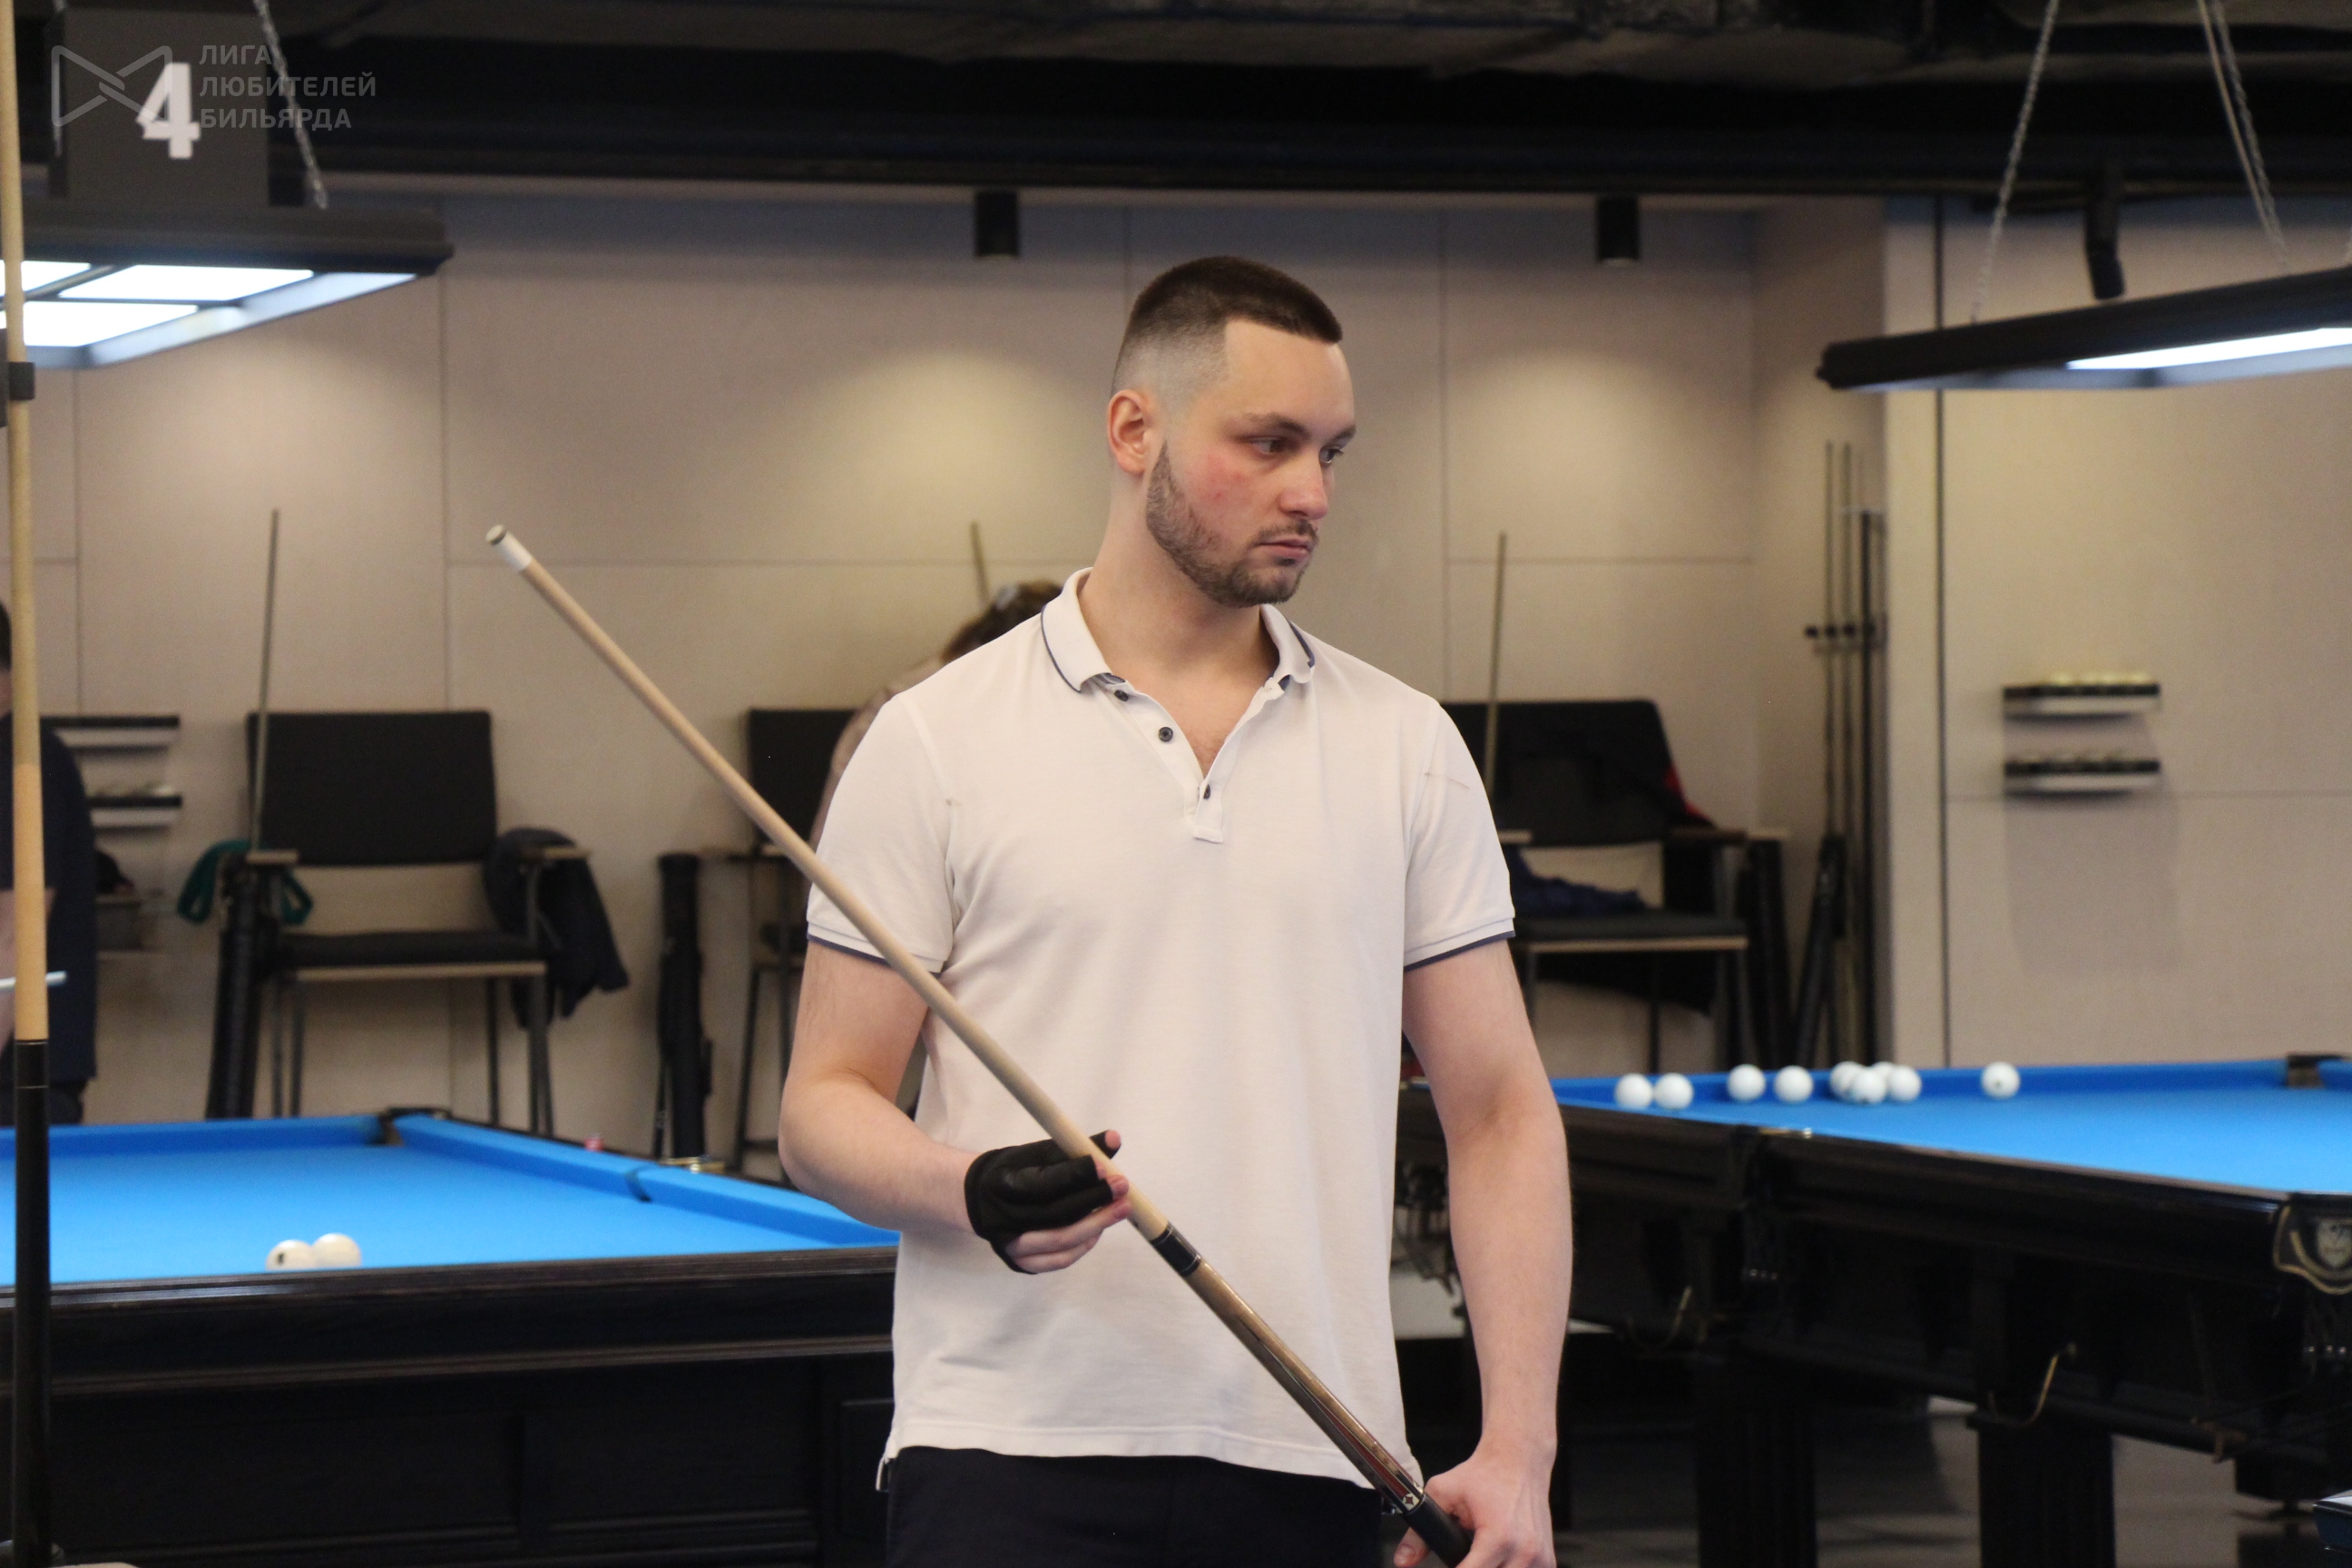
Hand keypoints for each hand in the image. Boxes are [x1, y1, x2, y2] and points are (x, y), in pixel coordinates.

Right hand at [962, 1129, 1129, 1272]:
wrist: (980, 1199)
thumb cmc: (1016, 1171)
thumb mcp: (1038, 1152)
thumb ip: (1074, 1148)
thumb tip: (1115, 1138)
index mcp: (1003, 1185)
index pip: (1046, 1184)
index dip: (1078, 1176)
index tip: (1105, 1167)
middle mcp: (1005, 1219)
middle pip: (1057, 1216)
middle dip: (1096, 1202)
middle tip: (1123, 1188)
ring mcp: (1012, 1244)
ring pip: (1061, 1243)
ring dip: (1095, 1226)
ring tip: (1119, 1209)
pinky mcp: (1021, 1261)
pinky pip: (1058, 1260)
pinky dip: (1082, 1247)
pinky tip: (1098, 1231)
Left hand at [1395, 1444, 1554, 1567]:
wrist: (1519, 1459)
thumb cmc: (1483, 1474)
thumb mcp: (1443, 1494)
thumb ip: (1419, 1533)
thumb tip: (1402, 1561)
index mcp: (1498, 1537)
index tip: (1447, 1566)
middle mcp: (1524, 1551)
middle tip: (1463, 1556)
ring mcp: (1540, 1558)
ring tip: (1478, 1554)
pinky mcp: (1548, 1560)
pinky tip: (1498, 1559)